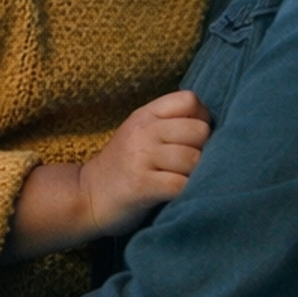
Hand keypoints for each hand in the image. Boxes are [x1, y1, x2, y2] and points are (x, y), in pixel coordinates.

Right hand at [77, 89, 210, 236]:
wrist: (86, 196)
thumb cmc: (123, 166)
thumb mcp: (141, 134)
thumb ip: (169, 124)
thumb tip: (211, 126)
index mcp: (146, 115)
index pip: (189, 100)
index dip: (201, 119)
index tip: (193, 140)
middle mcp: (143, 131)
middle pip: (199, 130)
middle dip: (203, 150)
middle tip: (191, 165)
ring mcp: (141, 158)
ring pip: (193, 159)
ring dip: (196, 175)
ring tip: (184, 182)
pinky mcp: (140, 186)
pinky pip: (180, 185)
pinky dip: (186, 193)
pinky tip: (178, 196)